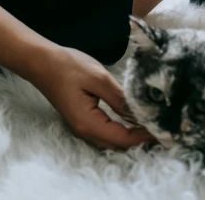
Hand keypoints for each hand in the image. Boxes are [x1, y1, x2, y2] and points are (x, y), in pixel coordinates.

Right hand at [29, 45, 156, 150]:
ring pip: (112, 139)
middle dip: (140, 137)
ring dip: (131, 133)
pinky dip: (120, 127)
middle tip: (161, 124)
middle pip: (118, 144)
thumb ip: (119, 97)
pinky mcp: (81, 118)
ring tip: (150, 121)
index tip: (163, 126)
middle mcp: (85, 131)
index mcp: (89, 123)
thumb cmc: (68, 66)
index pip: (123, 138)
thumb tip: (140, 111)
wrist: (41, 61)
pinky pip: (105, 131)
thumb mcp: (98, 77)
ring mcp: (81, 126)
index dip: (144, 135)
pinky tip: (131, 116)